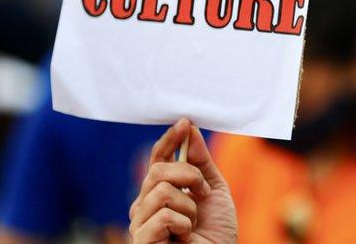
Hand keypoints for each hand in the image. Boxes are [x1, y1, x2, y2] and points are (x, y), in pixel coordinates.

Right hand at [129, 119, 236, 242]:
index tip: (185, 122)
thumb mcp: (214, 191)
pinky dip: (184, 225)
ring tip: (193, 224)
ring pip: (161, 191)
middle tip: (203, 194)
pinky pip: (164, 216)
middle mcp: (144, 205)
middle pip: (158, 170)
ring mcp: (140, 223)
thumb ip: (202, 163)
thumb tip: (190, 129)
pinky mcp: (141, 239)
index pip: (158, 158)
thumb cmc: (215, 234)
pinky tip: (185, 238)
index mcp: (160, 191)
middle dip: (189, 176)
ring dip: (189, 207)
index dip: (169, 139)